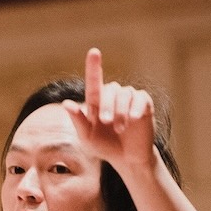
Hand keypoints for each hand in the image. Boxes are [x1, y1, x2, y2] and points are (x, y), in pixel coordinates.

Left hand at [62, 48, 156, 173]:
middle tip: (106, 121)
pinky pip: (140, 98)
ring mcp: (129, 98)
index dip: (94, 66)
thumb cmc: (105, 147)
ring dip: (121, 111)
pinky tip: (134, 119)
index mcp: (96, 102)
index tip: (94, 52)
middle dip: (107, 105)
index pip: (94, 81)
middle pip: (110, 90)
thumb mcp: (87, 137)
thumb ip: (78, 121)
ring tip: (120, 129)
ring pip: (125, 94)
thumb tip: (66, 103)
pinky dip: (136, 108)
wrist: (128, 158)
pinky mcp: (144, 103)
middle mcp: (113, 96)